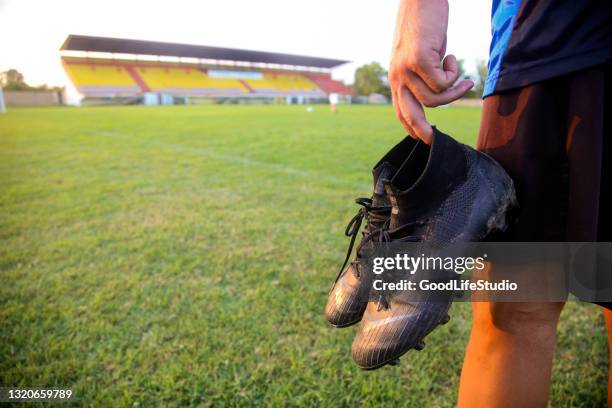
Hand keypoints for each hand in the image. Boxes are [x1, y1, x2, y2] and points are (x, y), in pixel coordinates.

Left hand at [389, 0, 473, 143]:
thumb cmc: (426, 25)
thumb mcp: (422, 56)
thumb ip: (424, 75)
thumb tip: (436, 95)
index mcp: (396, 77)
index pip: (400, 110)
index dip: (411, 127)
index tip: (424, 138)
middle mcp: (396, 76)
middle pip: (409, 114)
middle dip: (422, 132)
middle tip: (435, 141)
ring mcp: (405, 69)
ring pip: (434, 99)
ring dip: (454, 92)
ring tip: (464, 79)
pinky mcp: (418, 60)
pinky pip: (442, 82)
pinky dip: (453, 74)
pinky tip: (452, 58)